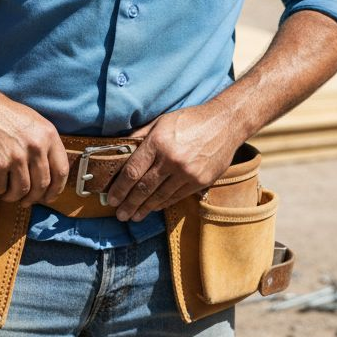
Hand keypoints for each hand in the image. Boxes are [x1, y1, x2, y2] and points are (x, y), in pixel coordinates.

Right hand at [0, 94, 68, 205]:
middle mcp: (36, 146)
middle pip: (42, 185)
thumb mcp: (32, 122)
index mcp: (48, 135)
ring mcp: (17, 156)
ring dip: (13, 196)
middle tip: (25, 200)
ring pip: (21, 191)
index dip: (56, 189)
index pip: (61, 171)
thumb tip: (49, 173)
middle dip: (33, 197)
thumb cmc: (1, 113)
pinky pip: (0, 188)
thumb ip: (43, 144)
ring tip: (6, 191)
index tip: (49, 196)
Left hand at [104, 105, 239, 221]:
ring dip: (144, 208)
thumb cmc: (190, 120)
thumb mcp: (161, 121)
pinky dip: (162, 204)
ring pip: (159, 196)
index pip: (132, 171)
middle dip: (129, 204)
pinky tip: (153, 208)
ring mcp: (188, 173)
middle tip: (119, 214)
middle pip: (144, 188)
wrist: (225, 123)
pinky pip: (176, 197)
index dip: (119, 188)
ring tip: (133, 216)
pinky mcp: (201, 181)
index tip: (111, 198)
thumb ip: (141, 137)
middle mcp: (171, 159)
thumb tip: (120, 150)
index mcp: (158, 142)